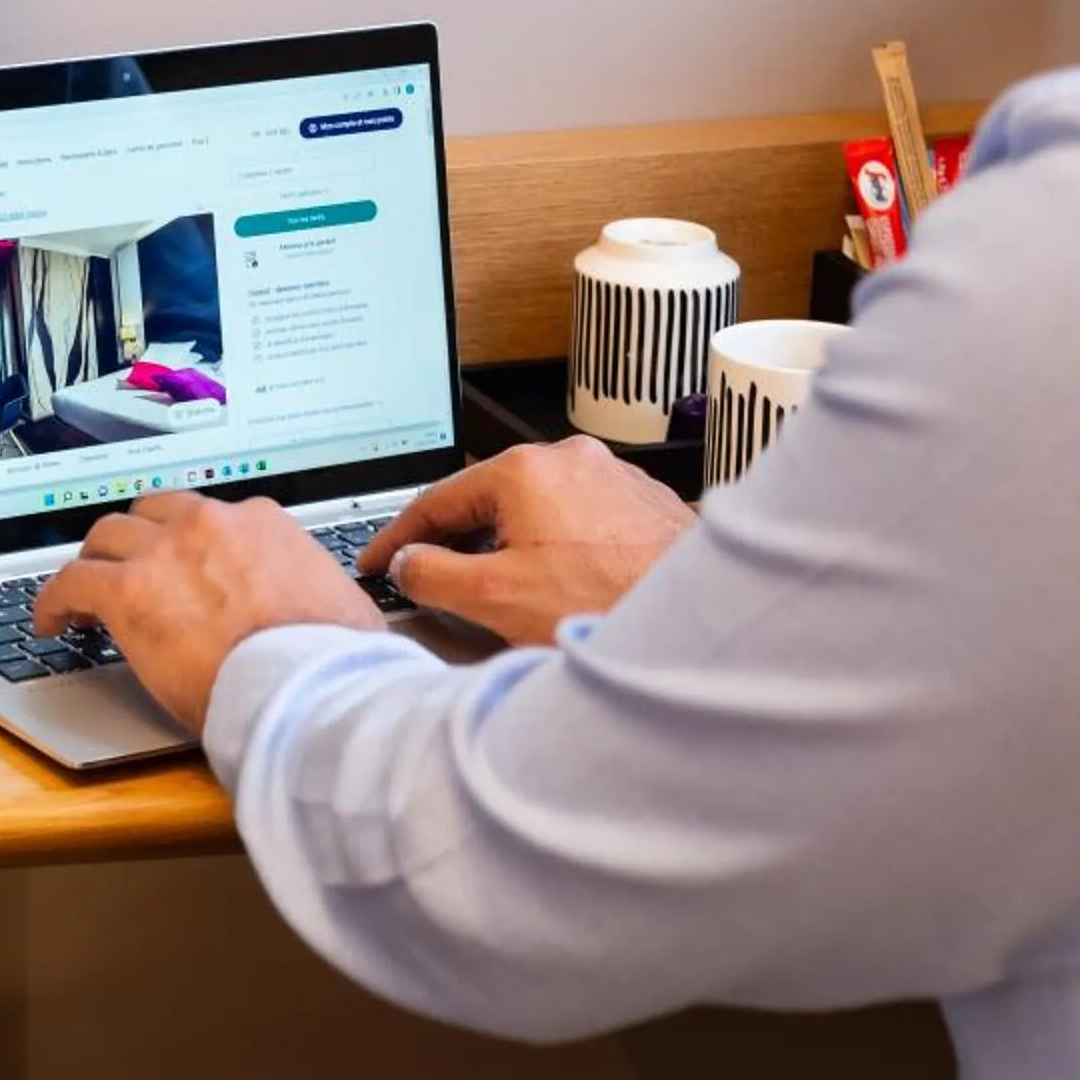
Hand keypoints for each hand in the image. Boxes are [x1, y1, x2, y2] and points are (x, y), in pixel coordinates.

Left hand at [33, 491, 378, 732]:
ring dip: (94, 563)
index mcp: (263, 524)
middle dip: (136, 540)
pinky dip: (54, 599)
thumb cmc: (332, 663)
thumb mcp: (340, 608)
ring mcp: (165, 552)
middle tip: (127, 570)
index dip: (189, 545)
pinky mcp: (128, 591)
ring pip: (106, 538)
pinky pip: (72, 582)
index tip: (182, 567)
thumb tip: (328, 616)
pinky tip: (50, 622)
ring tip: (84, 593)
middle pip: (151, 514)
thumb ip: (317, 595)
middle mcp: (210, 524)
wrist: (309, 687)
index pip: (210, 516)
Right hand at [358, 437, 694, 648]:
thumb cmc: (611, 605)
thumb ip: (434, 575)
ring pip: (538, 510)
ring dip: (510, 546)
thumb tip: (408, 564)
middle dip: (457, 541)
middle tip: (430, 579)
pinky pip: (580, 521)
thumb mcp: (496, 597)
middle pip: (489, 499)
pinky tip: (561, 588)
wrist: (702, 620)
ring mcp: (611, 477)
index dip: (398, 537)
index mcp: (525, 470)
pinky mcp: (642, 504)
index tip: (378, 561)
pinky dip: (557, 549)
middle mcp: (570, 459)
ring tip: (500, 593)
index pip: (437, 499)